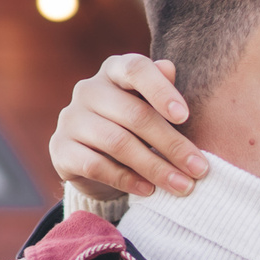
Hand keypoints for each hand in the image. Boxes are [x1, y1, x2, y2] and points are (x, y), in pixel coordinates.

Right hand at [49, 55, 212, 197]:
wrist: (96, 161)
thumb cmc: (134, 127)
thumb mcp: (152, 106)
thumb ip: (162, 89)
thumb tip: (169, 68)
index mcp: (114, 70)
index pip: (136, 69)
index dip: (161, 90)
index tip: (185, 117)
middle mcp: (88, 89)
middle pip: (134, 114)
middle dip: (171, 144)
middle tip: (198, 169)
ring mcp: (71, 119)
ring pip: (117, 142)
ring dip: (155, 167)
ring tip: (182, 186)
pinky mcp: (60, 149)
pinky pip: (96, 165)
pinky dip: (126, 180)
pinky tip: (148, 190)